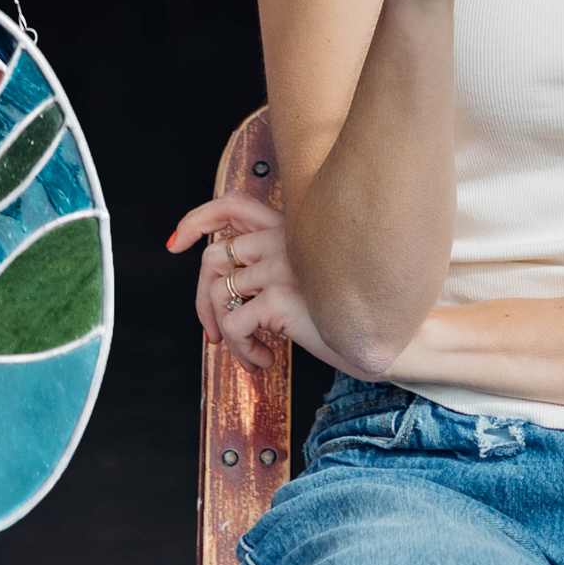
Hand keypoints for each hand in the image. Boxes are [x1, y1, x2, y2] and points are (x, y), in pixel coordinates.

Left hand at [168, 187, 337, 367]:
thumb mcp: (308, 281)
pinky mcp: (281, 297)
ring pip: (219, 296)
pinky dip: (241, 350)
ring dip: (227, 336)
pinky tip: (264, 360)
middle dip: (202, 303)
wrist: (388, 338)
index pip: (232, 205)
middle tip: (214, 334)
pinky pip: (234, 325)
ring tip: (250, 353)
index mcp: (290, 229)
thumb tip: (220, 290)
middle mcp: (284, 240)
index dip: (196, 220)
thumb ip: (272, 269)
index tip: (175, 245)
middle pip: (212, 259)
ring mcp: (282, 266)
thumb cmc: (347, 314)